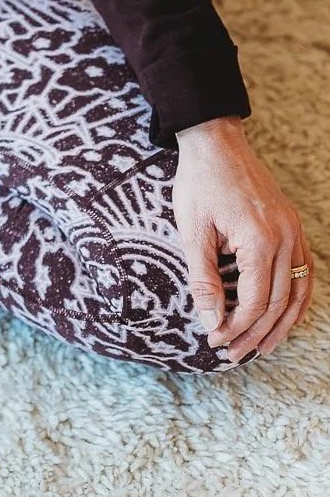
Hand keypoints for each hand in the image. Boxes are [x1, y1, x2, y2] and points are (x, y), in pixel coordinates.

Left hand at [173, 117, 313, 361]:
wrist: (216, 142)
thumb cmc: (198, 182)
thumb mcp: (192, 230)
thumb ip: (203, 278)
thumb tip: (211, 321)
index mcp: (259, 238)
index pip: (255, 301)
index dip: (235, 326)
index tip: (214, 340)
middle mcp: (284, 237)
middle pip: (277, 302)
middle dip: (254, 333)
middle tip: (231, 354)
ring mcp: (293, 231)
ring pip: (297, 292)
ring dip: (280, 325)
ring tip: (259, 349)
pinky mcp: (293, 227)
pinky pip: (304, 272)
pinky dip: (296, 300)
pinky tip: (283, 318)